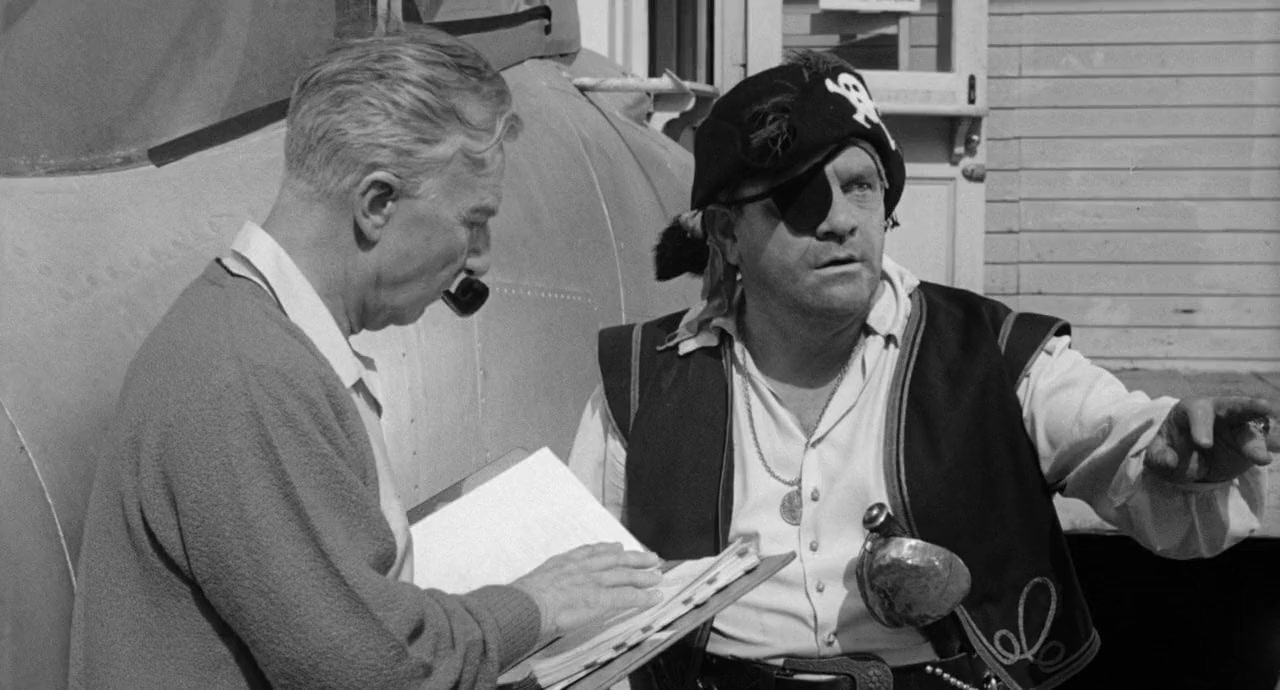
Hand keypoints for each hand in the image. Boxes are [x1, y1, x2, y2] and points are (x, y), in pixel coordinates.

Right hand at [511, 543, 661, 644]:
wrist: (525, 606)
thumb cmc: (521, 600)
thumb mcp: (530, 584)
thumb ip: (542, 585)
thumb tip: (537, 594)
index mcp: (563, 563)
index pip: (590, 552)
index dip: (606, 549)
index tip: (616, 546)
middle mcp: (581, 568)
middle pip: (614, 559)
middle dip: (633, 557)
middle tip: (649, 556)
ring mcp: (592, 582)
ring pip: (625, 575)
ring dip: (643, 575)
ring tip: (658, 575)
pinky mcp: (601, 598)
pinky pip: (627, 596)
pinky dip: (643, 597)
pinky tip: (654, 597)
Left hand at [1144, 396, 1277, 482]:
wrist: (1188, 461)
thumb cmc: (1171, 450)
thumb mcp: (1157, 455)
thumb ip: (1159, 457)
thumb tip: (1170, 461)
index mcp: (1190, 409)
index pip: (1197, 411)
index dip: (1201, 426)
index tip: (1203, 444)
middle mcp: (1217, 412)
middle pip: (1232, 405)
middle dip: (1247, 405)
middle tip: (1264, 407)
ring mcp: (1236, 426)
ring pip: (1251, 428)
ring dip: (1258, 441)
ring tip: (1261, 459)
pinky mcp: (1249, 442)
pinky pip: (1260, 444)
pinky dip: (1265, 450)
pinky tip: (1265, 459)